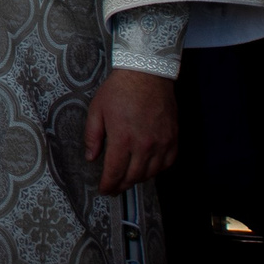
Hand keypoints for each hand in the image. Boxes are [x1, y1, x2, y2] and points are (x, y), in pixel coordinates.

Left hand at [84, 67, 177, 193]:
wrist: (146, 74)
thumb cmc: (119, 90)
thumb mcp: (97, 110)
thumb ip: (92, 136)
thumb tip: (90, 157)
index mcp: (122, 139)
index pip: (115, 172)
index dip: (108, 185)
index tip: (104, 190)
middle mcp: (143, 145)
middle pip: (133, 177)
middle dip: (122, 185)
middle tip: (114, 187)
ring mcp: (161, 142)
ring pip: (151, 173)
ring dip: (138, 179)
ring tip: (129, 178)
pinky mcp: (173, 138)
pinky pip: (168, 163)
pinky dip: (158, 170)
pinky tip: (149, 168)